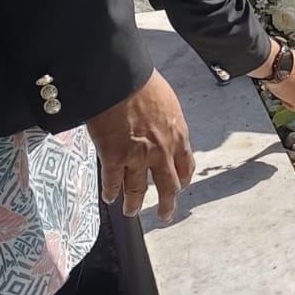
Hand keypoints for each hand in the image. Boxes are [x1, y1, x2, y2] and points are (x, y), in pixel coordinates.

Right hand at [87, 70, 194, 221]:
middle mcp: (162, 151)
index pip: (185, 166)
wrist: (121, 79)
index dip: (182, 179)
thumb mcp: (168, 104)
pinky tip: (109, 198)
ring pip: (138, 190)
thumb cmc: (144, 84)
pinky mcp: (114, 157)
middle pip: (168, 186)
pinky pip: (113, 182)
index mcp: (178, 135)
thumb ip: (168, 125)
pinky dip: (111, 192)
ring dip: (134, 204)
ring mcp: (138, 157)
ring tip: (132, 211)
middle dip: (167, 204)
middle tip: (166, 215)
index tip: (180, 186)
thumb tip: (164, 132)